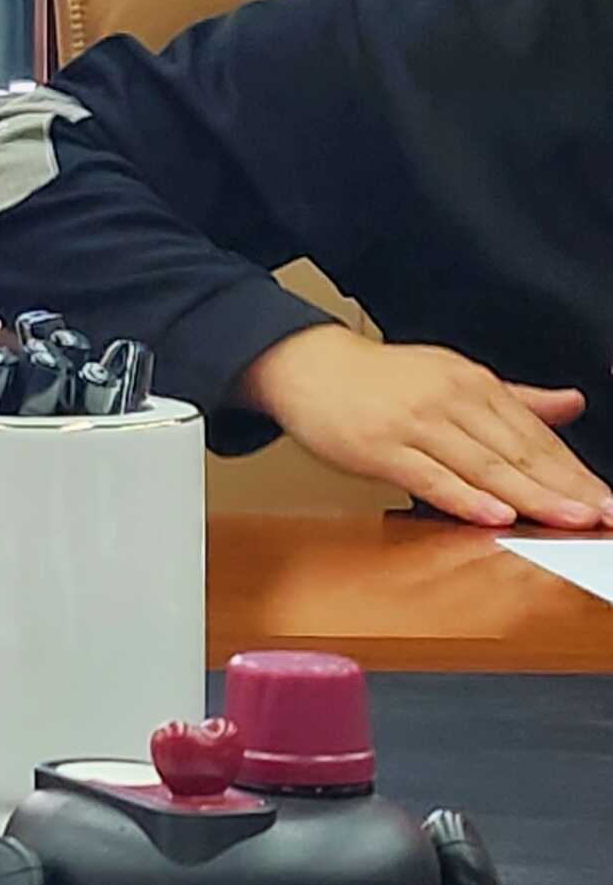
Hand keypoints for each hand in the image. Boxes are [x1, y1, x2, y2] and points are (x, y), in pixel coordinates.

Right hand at [238, 325, 605, 528]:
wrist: (303, 365)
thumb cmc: (376, 378)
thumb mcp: (451, 376)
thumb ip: (515, 397)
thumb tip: (571, 403)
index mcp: (473, 383)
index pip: (537, 435)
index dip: (576, 471)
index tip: (606, 499)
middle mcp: (449, 399)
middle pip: (519, 452)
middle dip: (567, 488)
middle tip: (603, 515)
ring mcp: (414, 423)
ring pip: (483, 466)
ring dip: (531, 497)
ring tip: (571, 519)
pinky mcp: (379, 446)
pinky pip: (429, 476)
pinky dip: (465, 497)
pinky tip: (495, 515)